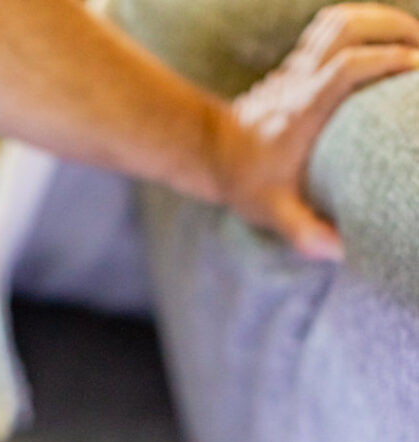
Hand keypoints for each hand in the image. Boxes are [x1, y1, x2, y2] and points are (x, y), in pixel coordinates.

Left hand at [218, 3, 418, 258]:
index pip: (346, 68)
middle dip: (392, 29)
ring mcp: (297, 70)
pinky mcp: (296, 66)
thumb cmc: (246, 184)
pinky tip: (382, 40)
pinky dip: (363, 24)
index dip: (384, 61)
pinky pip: (331, 29)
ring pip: (340, 22)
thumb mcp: (271, 212)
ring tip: (412, 40)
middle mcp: (300, 83)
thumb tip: (338, 251)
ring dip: (381, 21)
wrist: (211, 155)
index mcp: (302, 112)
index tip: (416, 68)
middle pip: (347, 31)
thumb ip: (303, 231)